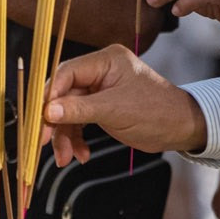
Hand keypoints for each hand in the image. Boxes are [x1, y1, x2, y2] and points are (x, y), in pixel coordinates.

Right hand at [42, 44, 207, 164]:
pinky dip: (76, 138)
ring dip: (64, 135)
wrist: (180, 128)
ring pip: (68, 111)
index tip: (39, 118)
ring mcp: (100, 90)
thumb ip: (79, 110)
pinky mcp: (101, 107)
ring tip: (64, 158)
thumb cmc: (156, 111)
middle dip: (54, 121)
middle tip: (42, 141)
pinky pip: (79, 121)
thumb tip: (47, 111)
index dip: (49, 95)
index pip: (66, 73)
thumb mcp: (115, 110)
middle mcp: (100, 71)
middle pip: (63, 94)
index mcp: (106, 60)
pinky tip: (80, 155)